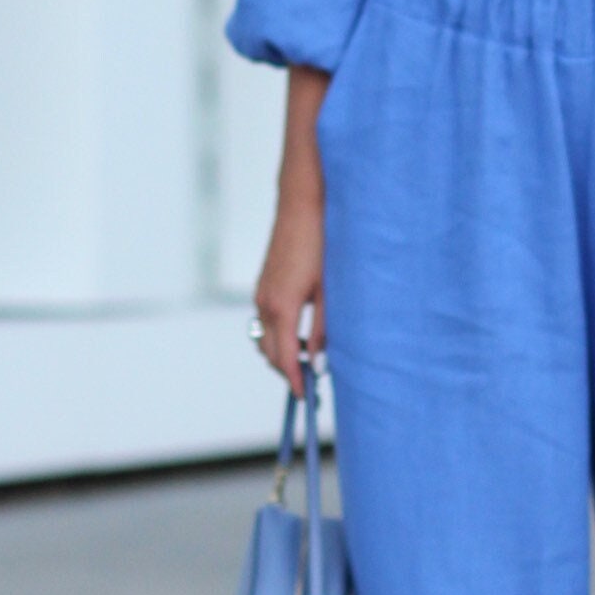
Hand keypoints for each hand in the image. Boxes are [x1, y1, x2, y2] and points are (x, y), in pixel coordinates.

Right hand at [253, 66, 329, 394]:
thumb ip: (325, 328)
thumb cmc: (326, 239)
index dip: (295, 380)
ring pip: (266, 335)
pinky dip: (281, 333)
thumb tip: (319, 362)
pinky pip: (268, 318)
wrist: (305, 198)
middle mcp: (265, 300)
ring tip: (311, 359)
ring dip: (283, 351)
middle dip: (287, 371)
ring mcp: (262, 290)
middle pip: (269, 351)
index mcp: (282, 305)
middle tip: (313, 383)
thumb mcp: (332, 288)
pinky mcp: (266, 281)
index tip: (307, 397)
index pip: (283, 357)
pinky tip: (303, 331)